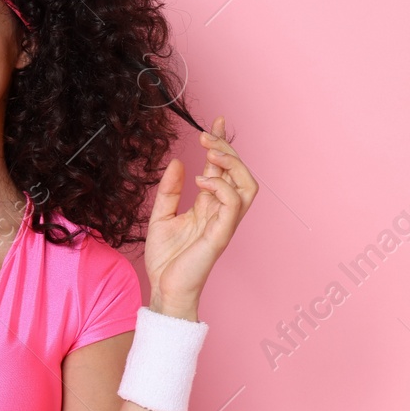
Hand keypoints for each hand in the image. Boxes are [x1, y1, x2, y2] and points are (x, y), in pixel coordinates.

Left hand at [144, 114, 256, 314]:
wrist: (164, 288)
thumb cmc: (167, 259)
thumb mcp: (161, 216)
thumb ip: (170, 190)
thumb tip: (179, 162)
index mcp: (210, 206)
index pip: (223, 170)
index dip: (222, 144)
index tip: (215, 122)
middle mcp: (221, 212)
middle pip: (240, 173)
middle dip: (227, 149)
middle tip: (206, 135)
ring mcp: (224, 223)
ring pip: (248, 186)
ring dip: (232, 164)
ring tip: (210, 153)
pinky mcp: (221, 235)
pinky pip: (233, 204)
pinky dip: (221, 187)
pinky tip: (202, 181)